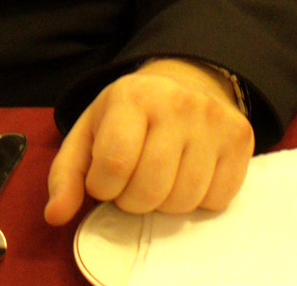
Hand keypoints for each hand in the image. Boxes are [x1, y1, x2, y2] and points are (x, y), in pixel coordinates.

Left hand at [43, 58, 253, 225]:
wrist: (186, 81)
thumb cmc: (129, 116)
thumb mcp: (89, 134)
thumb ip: (66, 175)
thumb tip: (55, 215)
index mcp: (131, 96)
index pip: (114, 165)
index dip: (104, 188)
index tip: (106, 179)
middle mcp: (177, 102)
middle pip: (150, 190)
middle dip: (134, 199)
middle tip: (135, 180)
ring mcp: (213, 119)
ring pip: (184, 199)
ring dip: (166, 203)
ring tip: (161, 178)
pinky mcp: (241, 137)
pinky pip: (218, 199)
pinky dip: (200, 200)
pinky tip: (190, 175)